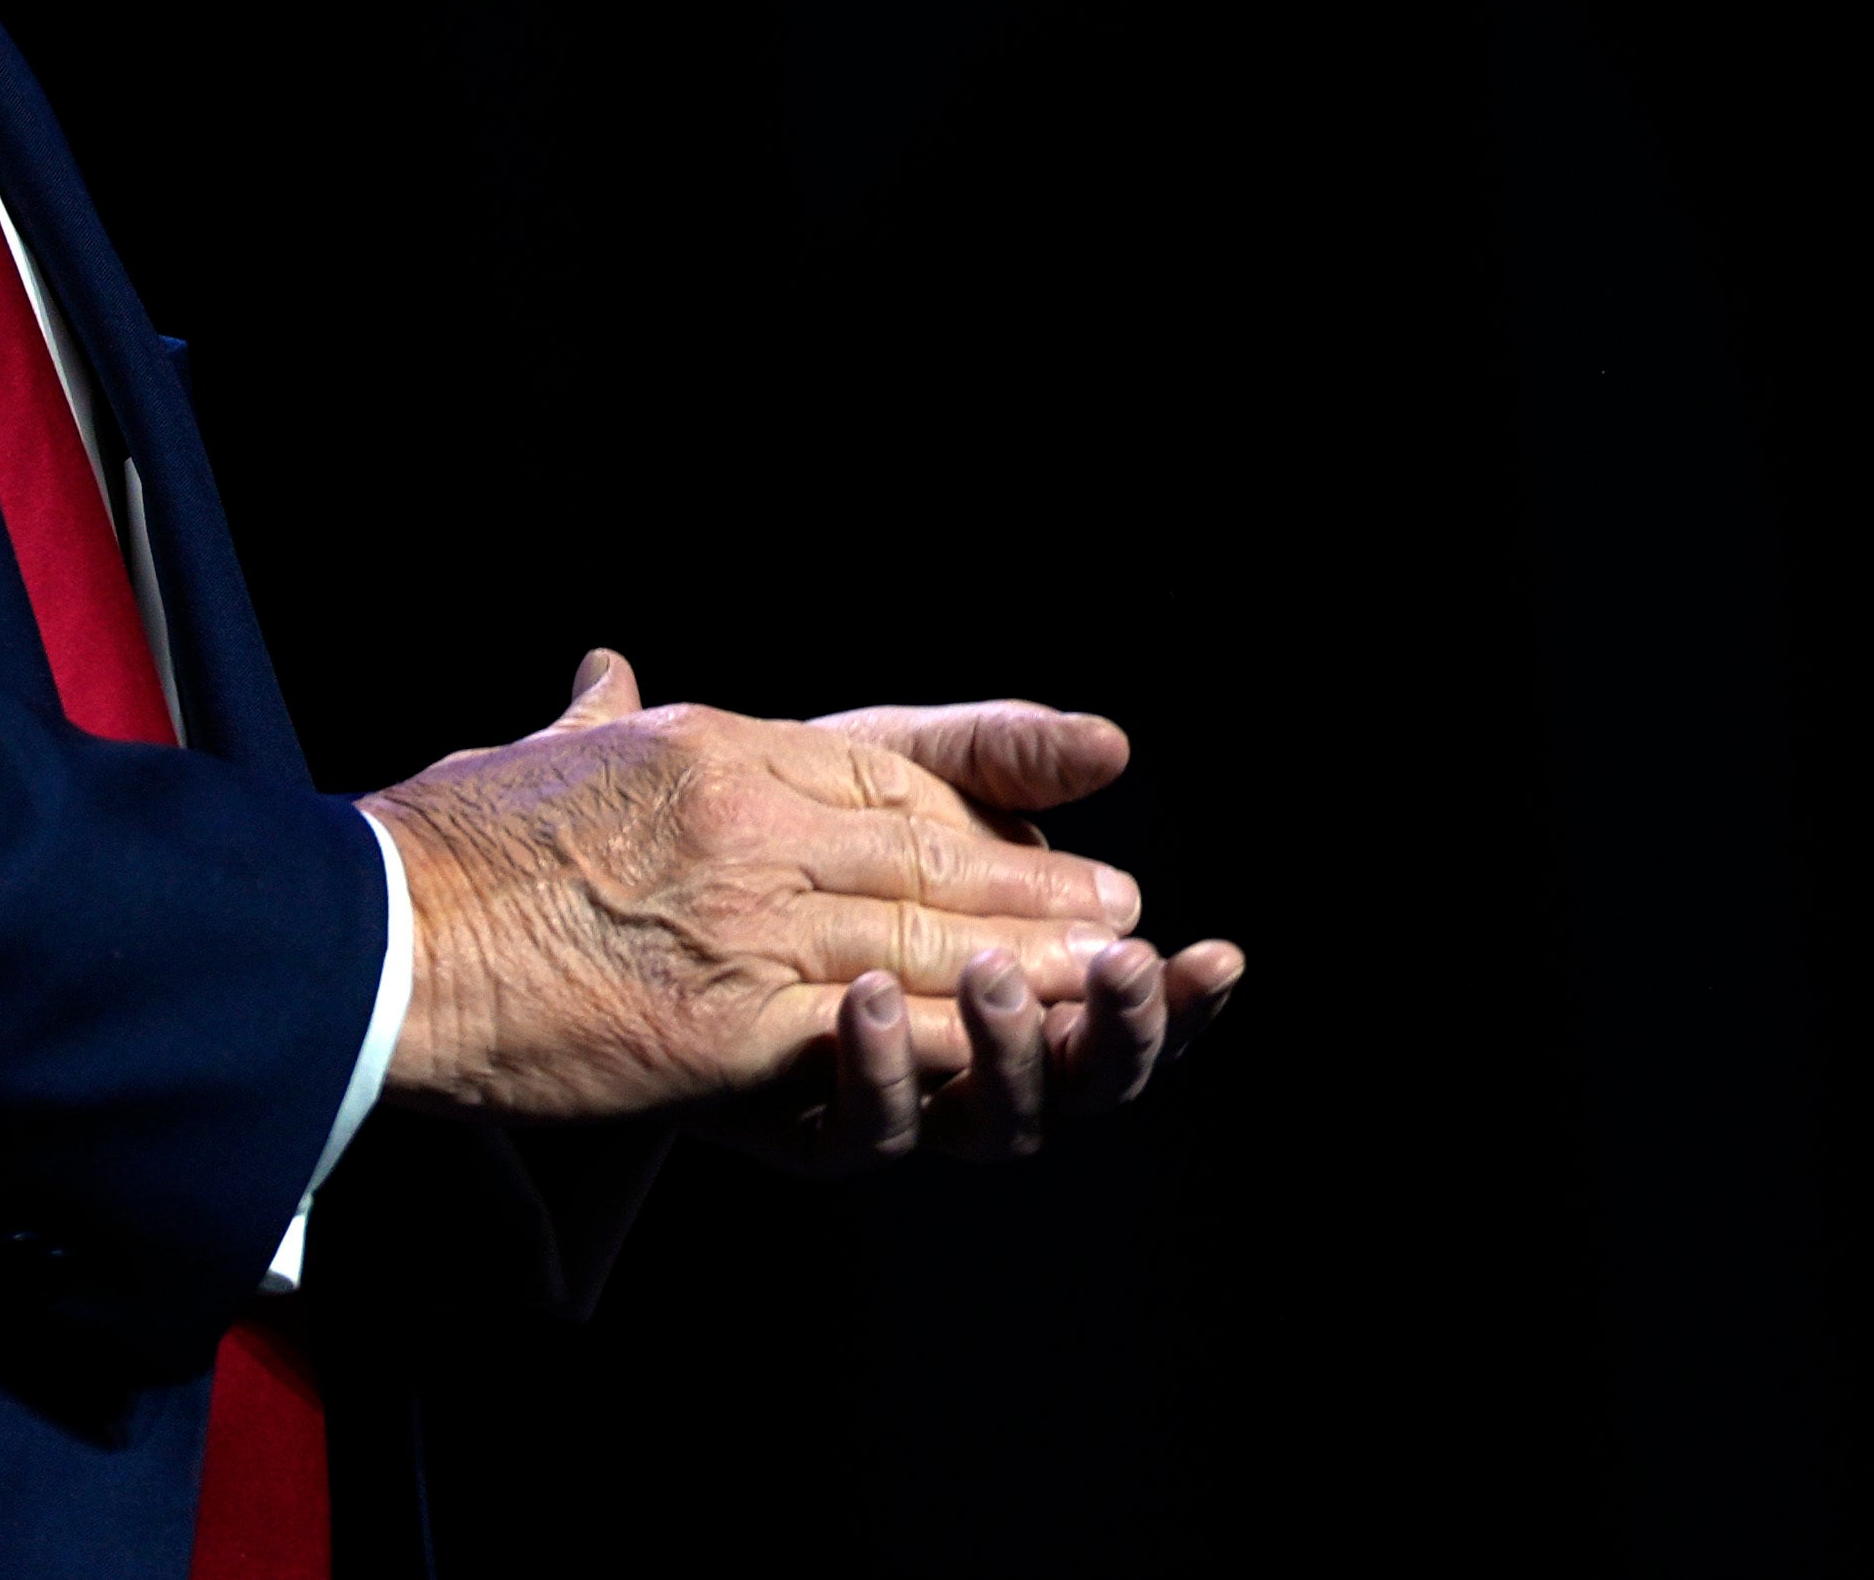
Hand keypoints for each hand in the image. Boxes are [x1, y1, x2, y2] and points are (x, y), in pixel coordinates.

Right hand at [361, 652, 1153, 1124]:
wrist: (379, 937)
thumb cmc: (441, 845)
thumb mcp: (532, 754)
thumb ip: (593, 718)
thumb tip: (605, 670)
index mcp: (710, 746)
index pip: (876, 770)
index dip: (972, 803)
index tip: (1035, 827)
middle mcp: (746, 819)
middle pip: (922, 853)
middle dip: (1031, 888)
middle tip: (1122, 908)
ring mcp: (742, 920)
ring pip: (919, 939)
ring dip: (1028, 964)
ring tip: (1112, 975)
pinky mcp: (724, 1024)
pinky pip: (864, 1034)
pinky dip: (949, 1041)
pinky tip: (1010, 1050)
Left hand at [755, 697, 1244, 1167]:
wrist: (654, 874)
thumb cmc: (795, 820)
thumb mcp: (899, 767)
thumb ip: (1001, 757)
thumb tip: (1112, 743)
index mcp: (1028, 980)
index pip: (1132, 1005)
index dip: (1183, 995)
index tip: (1219, 958)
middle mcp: (980, 1058)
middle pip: (1087, 1083)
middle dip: (1118, 1036)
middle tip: (1125, 972)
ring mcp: (904, 1099)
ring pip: (993, 1122)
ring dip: (1008, 1053)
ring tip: (996, 975)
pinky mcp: (812, 1126)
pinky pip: (865, 1130)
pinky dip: (884, 1074)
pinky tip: (874, 999)